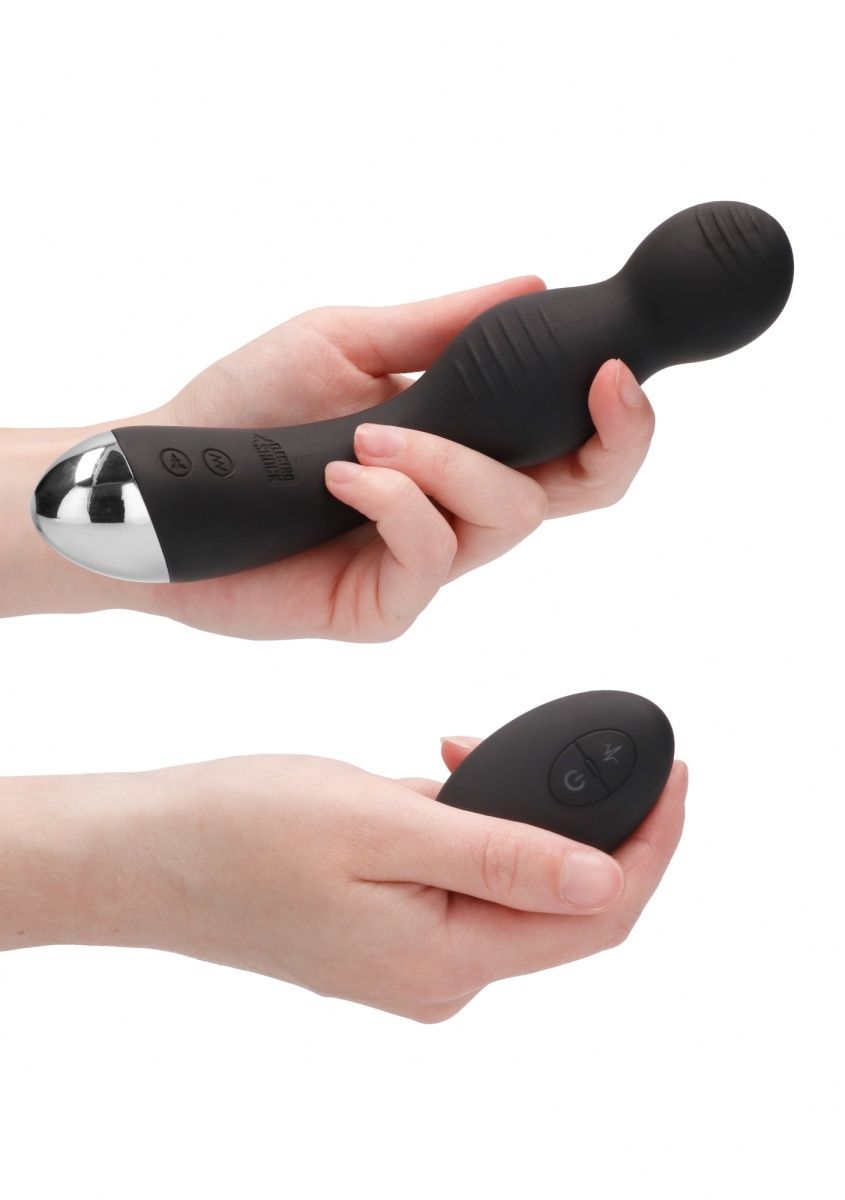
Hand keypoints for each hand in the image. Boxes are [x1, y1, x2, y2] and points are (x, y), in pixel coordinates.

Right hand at [0, 743, 686, 1021]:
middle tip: (580, 741)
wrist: (143, 853)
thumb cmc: (242, 831)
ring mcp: (412, 957)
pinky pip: (464, 879)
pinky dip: (471, 822)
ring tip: (468, 747)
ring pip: (513, 883)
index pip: (598, 913)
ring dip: (520, 812)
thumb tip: (609, 879)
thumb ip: (502, 857)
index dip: (651, 843)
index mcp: (447, 962)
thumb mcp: (383, 827)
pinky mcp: (387, 929)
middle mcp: (440, 975)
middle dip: (591, 821)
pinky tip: (434, 772)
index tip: (674, 771)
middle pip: (564, 903)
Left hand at [2, 279, 655, 634]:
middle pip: (578, 494)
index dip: (620, 418)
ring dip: (449, 461)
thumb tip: (530, 284)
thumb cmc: (247, 408)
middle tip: (594, 383)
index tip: (617, 366)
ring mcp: (424, 564)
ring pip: (508, 517)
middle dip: (603, 438)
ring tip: (366, 438)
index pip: (573, 447)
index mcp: (462, 449)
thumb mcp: (346, 342)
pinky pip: (430, 559)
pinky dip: (397, 504)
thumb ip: (441, 327)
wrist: (168, 481)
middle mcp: (457, 510)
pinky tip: (343, 475)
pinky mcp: (382, 608)